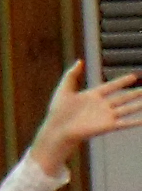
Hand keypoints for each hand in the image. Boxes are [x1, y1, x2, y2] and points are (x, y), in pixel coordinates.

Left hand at [29, 59, 141, 178]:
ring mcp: (105, 116)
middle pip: (122, 97)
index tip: (132, 76)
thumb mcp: (64, 89)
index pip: (111, 86)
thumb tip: (79, 61)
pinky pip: (125, 123)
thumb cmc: (58, 111)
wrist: (57, 129)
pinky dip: (135, 122)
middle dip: (134, 93)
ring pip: (126, 109)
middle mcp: (102, 105)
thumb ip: (71, 75)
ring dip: (137, 105)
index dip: (121, 81)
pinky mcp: (107, 126)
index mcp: (92, 96)